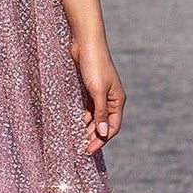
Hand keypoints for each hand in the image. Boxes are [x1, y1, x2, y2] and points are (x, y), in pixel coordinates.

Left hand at [69, 36, 124, 153]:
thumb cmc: (94, 64)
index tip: (88, 150)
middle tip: (80, 148)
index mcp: (117, 100)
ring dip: (88, 128)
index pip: (112, 127)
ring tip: (76, 139)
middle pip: (104, 124)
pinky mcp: (90, 88)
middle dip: (93, 136)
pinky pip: (88, 108)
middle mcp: (111, 99)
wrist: (85, 42)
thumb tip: (103, 133)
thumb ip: (100, 112)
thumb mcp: (97, 90)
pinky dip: (83, 117)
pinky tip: (74, 123)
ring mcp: (100, 94)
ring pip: (95, 117)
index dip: (102, 140)